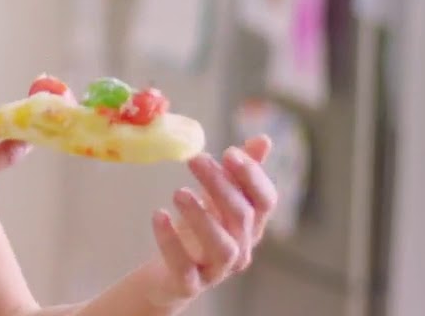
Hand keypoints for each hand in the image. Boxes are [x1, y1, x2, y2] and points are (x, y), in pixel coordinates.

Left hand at [145, 136, 277, 305]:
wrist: (169, 275)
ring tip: (178, 192)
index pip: (266, 201)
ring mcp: (217, 270)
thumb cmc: (197, 230)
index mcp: (250, 224)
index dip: (252, 176)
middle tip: (195, 159)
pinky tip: (159, 215)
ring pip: (221, 246)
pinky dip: (171, 241)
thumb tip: (263, 140)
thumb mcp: (216, 198)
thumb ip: (237, 172)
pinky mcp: (189, 284)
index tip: (229, 152)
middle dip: (220, 185)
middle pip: (241, 217)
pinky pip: (184, 267)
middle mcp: (241, 248)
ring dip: (201, 217)